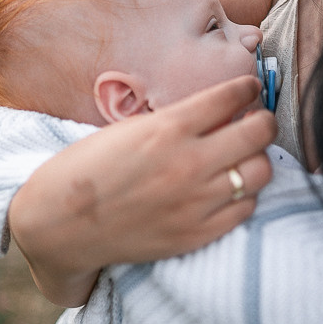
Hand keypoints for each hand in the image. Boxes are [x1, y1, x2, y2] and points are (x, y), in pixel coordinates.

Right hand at [8, 75, 277, 305]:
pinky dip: (242, 196)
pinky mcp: (196, 234)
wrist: (59, 224)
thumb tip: (222, 109)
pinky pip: (244, 210)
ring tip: (243, 157)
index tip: (249, 90)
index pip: (233, 97)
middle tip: (257, 121)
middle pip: (259, 133)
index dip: (248, 89)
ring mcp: (195, 202)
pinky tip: (227, 189)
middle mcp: (188, 163)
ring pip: (260, 173)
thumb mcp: (130, 128)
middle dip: (263, 121)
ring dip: (256, 160)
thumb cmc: (88, 168)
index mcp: (168, 128)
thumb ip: (177, 120)